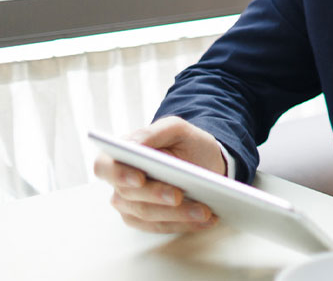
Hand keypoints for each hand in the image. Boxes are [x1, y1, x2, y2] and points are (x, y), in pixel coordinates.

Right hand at [92, 116, 225, 233]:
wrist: (204, 161)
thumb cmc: (186, 142)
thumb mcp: (176, 128)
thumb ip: (154, 132)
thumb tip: (133, 145)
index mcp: (121, 155)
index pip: (105, 166)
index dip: (118, 174)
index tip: (139, 178)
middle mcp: (120, 182)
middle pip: (128, 195)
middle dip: (156, 195)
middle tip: (179, 195)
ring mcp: (130, 204)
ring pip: (147, 214)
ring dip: (177, 214)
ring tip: (204, 212)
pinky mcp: (146, 221)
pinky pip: (162, 227)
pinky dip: (185, 224)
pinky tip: (206, 221)